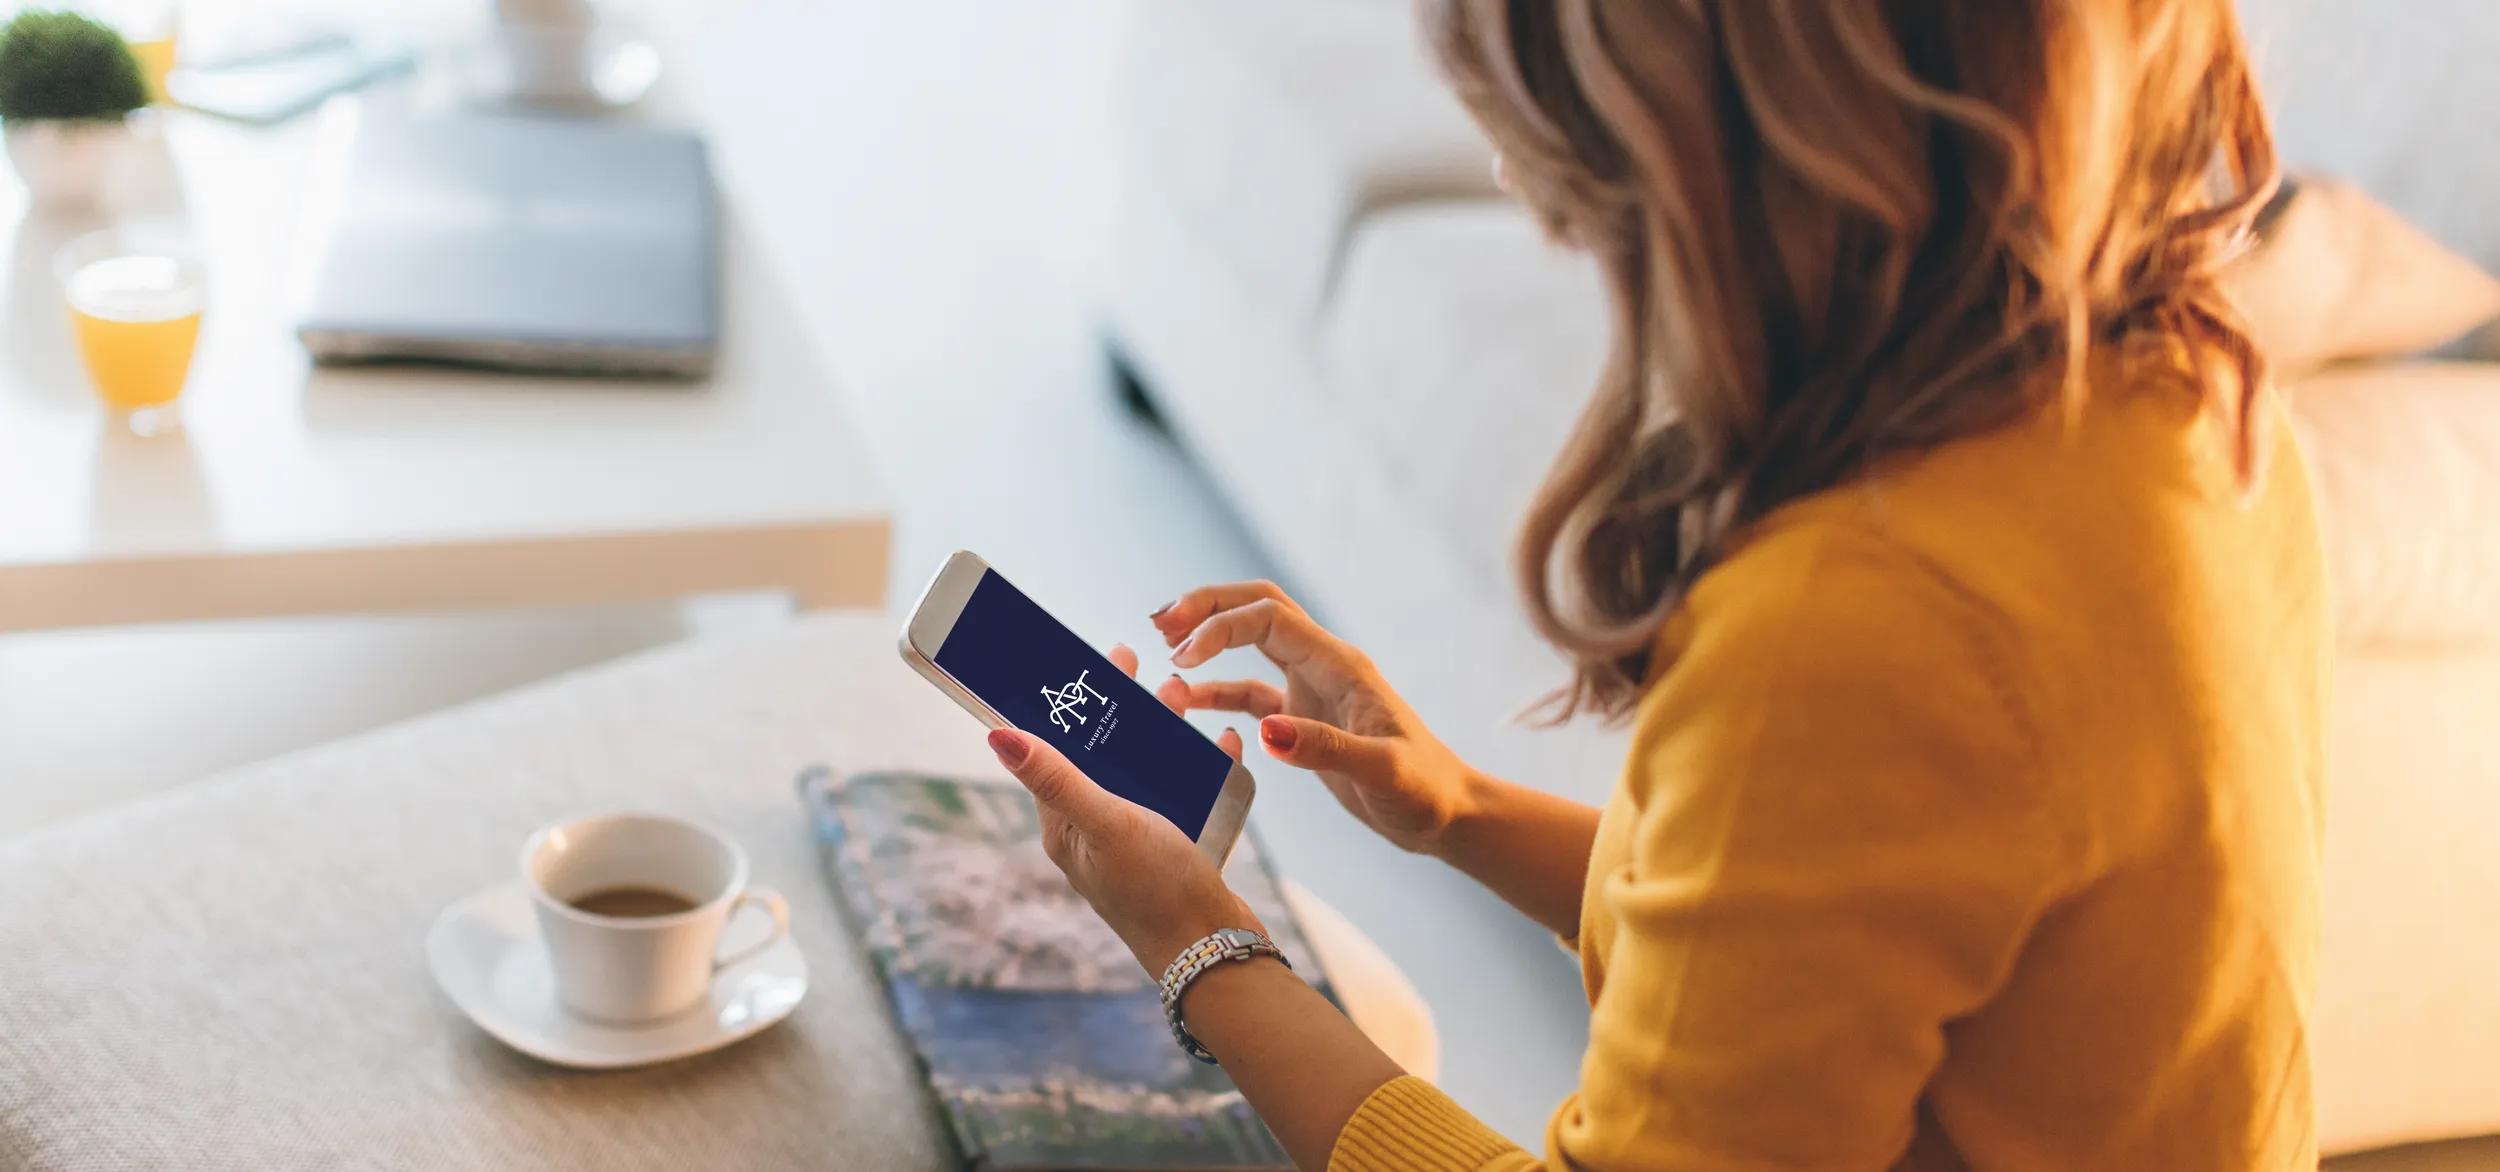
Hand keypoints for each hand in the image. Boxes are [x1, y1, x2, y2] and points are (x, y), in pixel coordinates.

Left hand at [987, 648, 1263, 972]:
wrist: (1214, 954)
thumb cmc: (1156, 892)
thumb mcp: (1106, 824)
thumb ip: (1057, 779)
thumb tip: (997, 735)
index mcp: (1065, 826)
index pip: (1052, 750)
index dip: (1064, 704)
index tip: (1085, 663)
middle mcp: (1093, 831)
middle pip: (1098, 754)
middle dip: (1117, 709)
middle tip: (1138, 668)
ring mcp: (1134, 841)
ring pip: (1142, 768)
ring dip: (1157, 730)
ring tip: (1180, 697)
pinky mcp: (1173, 849)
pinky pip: (1182, 792)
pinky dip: (1197, 764)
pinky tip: (1220, 745)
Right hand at [1152, 581, 1478, 854]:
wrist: (1447, 813)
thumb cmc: (1425, 792)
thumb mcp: (1383, 773)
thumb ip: (1326, 750)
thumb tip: (1264, 732)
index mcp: (1340, 666)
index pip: (1268, 619)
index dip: (1220, 628)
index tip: (1181, 658)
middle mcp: (1323, 666)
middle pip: (1257, 607)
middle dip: (1207, 606)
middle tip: (1159, 625)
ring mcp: (1312, 689)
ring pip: (1251, 641)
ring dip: (1208, 640)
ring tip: (1164, 656)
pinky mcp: (1303, 719)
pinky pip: (1250, 691)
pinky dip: (1217, 690)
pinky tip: (1187, 701)